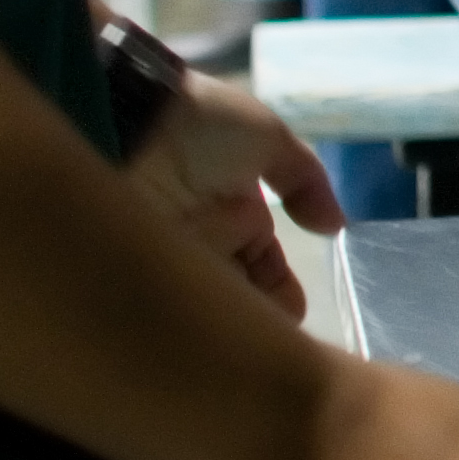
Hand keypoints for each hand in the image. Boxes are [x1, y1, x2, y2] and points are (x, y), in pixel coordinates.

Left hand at [124, 72, 343, 321]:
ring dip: (221, 325)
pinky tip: (201, 334)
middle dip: (253, 319)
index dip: (281, 295)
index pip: (266, 270)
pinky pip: (162, 309)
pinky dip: (182, 323)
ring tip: (235, 340)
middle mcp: (203, 243)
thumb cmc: (201, 125)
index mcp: (236, 216)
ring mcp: (165, 260)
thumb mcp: (266, 138)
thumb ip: (305, 179)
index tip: (291, 318)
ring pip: (203, 308)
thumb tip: (336, 226)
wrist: (122, 119)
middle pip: (237, 296)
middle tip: (262, 340)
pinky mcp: (128, 274)